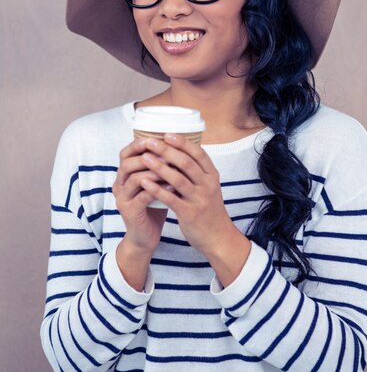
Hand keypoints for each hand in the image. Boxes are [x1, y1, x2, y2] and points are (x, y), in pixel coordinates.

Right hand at [112, 139, 171, 253]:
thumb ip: (159, 166)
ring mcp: (122, 199)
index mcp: (124, 175)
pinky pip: (142, 197)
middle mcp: (119, 185)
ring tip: (172, 168)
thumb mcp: (155, 183)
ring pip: (134, 179)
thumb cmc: (153, 206)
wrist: (145, 237)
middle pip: (127, 163)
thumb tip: (177, 145)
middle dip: (148, 156)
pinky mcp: (130, 212)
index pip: (125, 153)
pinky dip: (158, 190)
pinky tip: (173, 187)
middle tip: (167, 152)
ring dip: (154, 172)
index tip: (157, 138)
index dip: (139, 144)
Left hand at [136, 133, 235, 256]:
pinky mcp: (190, 213)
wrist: (218, 237)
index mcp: (212, 176)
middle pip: (186, 163)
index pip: (198, 153)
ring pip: (178, 179)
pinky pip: (171, 199)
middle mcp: (207, 185)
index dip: (182, 142)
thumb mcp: (209, 187)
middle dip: (167, 150)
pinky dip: (157, 189)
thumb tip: (179, 152)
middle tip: (150, 141)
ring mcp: (199, 199)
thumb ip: (197, 172)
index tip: (167, 133)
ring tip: (144, 158)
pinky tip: (145, 182)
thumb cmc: (209, 210)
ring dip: (160, 167)